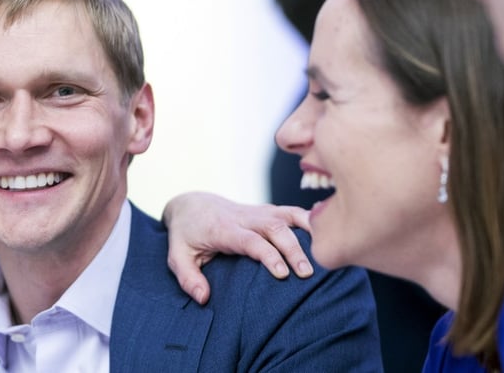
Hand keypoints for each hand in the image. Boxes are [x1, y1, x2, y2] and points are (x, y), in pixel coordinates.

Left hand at [162, 191, 313, 304]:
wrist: (192, 205)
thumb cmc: (186, 235)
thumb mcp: (177, 257)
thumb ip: (188, 278)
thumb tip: (203, 298)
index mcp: (223, 229)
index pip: (250, 240)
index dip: (268, 255)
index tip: (282, 274)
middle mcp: (243, 218)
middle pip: (274, 227)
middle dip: (293, 248)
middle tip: (306, 274)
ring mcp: (257, 212)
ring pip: (287, 216)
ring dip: (307, 233)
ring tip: (324, 254)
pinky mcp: (267, 211)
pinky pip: (291, 212)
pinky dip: (310, 220)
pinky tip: (327, 234)